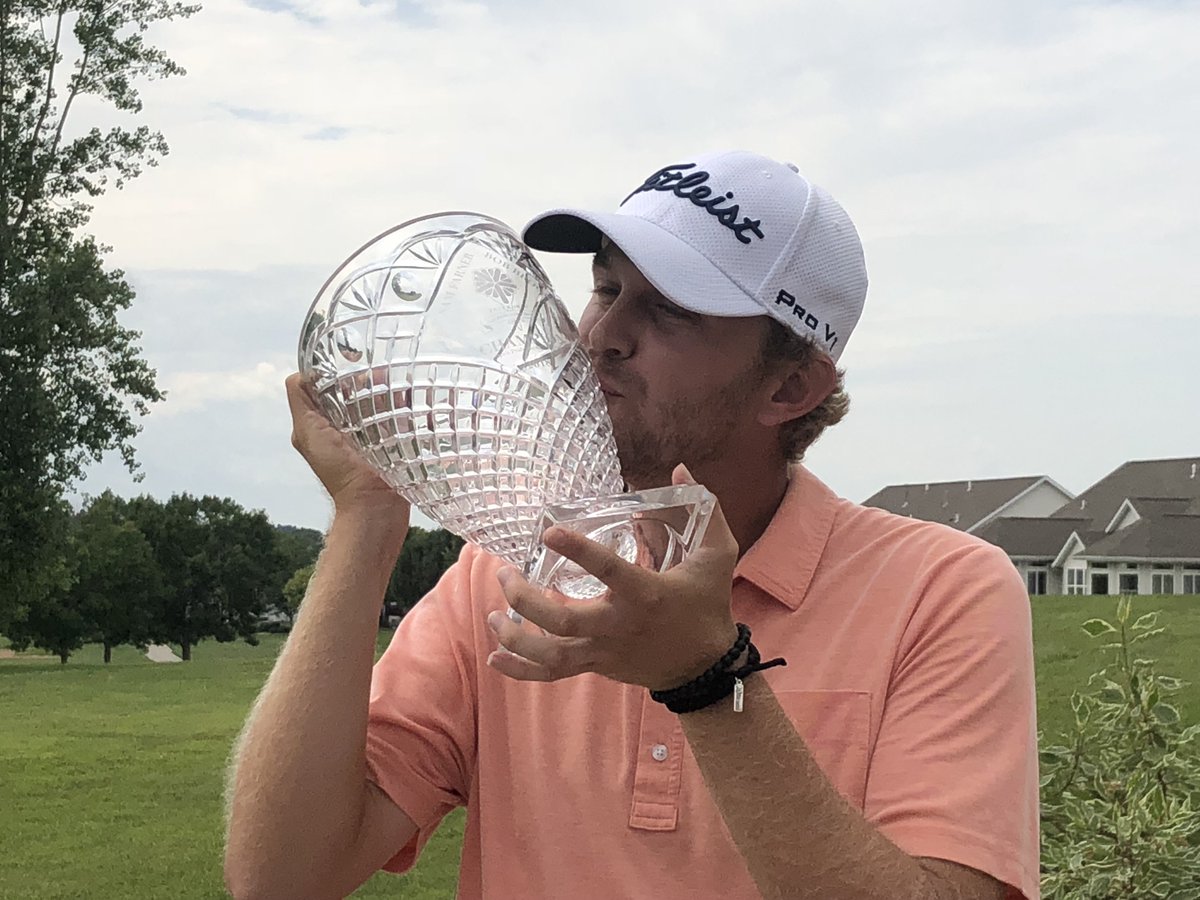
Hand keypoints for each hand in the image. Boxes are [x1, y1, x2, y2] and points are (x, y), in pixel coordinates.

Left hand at [285, 372, 409, 524]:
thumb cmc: (339, 472)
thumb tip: (303, 372)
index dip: (337, 371)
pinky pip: (398, 417)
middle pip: (355, 391)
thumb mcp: (308, 432)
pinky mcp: (392, 443)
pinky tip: (412, 399)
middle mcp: (344, 427)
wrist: (374, 506)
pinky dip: (404, 406)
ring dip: (388, 391)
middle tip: (382, 373)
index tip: (353, 361)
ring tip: (399, 384)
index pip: (328, 384)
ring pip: (378, 401)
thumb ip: (300, 401)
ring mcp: (370, 435)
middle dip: (368, 379)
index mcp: (321, 422)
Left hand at [486, 465, 738, 691]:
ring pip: (552, 654)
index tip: (548, 532)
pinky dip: (521, 671)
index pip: (607, 571)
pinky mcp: (598, 665)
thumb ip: (704, 510)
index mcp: (646, 593)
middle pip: (564, 620)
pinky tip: (495, 657)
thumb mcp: (716, 554)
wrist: (705, 665)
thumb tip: (679, 469)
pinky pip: (554, 674)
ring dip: (516, 639)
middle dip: (527, 601)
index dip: (578, 551)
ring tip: (493, 615)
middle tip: (506, 574)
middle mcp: (619, 625)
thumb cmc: (708, 604)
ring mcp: (605, 650)